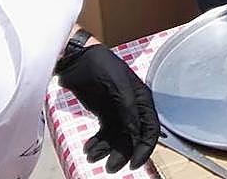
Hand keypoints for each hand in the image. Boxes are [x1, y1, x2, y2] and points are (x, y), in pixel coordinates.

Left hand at [57, 45, 159, 171]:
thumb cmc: (101, 65)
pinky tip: (88, 148)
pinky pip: (104, 135)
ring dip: (106, 151)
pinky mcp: (104, 114)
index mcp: (142, 99)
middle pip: (132, 138)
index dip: (144, 148)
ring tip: (91, 155)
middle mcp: (132, 108)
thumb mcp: (117, 84)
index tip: (133, 164)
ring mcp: (117, 112)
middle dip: (122, 154)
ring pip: (117, 139)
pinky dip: (98, 144)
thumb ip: (128, 107)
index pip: (150, 129)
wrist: (77, 58)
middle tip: (109, 167)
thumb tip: (135, 131)